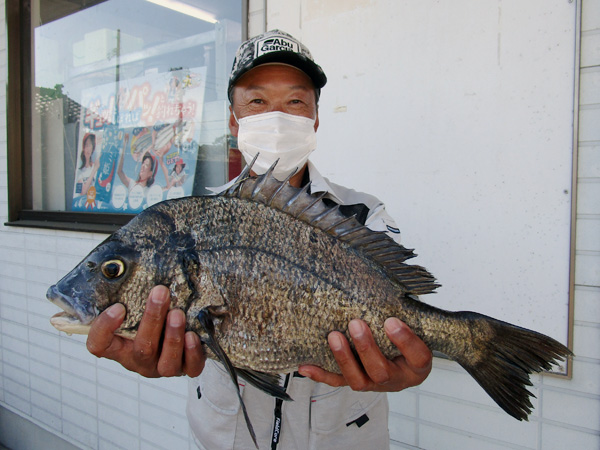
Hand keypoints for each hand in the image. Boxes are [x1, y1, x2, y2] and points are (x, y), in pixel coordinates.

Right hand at [86, 285, 204, 377]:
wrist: (180, 331)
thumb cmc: (154, 316)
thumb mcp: (137, 306)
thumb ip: (130, 294)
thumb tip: (124, 263)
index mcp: (120, 347)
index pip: (99, 345)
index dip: (104, 329)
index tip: (118, 307)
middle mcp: (139, 360)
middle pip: (142, 348)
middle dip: (152, 319)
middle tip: (161, 292)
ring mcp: (163, 367)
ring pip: (166, 362)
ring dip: (172, 336)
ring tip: (178, 313)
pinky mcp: (187, 369)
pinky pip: (190, 368)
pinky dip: (193, 353)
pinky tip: (193, 336)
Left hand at [297, 318, 431, 391]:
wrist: (398, 356)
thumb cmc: (405, 332)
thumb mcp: (414, 323)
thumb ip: (406, 308)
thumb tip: (390, 276)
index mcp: (417, 364)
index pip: (418, 356)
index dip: (405, 341)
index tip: (391, 320)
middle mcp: (396, 378)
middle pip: (382, 372)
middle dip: (367, 348)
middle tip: (356, 324)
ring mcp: (374, 384)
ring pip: (359, 380)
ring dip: (344, 358)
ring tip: (334, 336)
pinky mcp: (356, 382)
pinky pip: (337, 382)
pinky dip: (321, 374)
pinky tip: (306, 365)